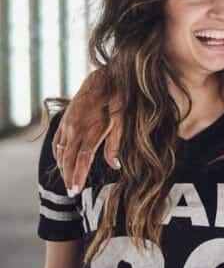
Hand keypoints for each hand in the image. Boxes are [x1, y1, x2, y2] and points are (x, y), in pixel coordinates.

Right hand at [52, 68, 122, 194]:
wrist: (103, 76)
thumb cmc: (117, 97)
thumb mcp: (122, 119)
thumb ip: (116, 143)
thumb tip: (115, 165)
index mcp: (90, 131)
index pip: (82, 160)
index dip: (78, 176)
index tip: (76, 190)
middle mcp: (75, 130)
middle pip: (69, 159)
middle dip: (69, 176)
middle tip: (71, 192)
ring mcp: (68, 124)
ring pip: (61, 151)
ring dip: (63, 167)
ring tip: (67, 180)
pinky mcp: (65, 119)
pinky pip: (57, 140)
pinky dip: (57, 153)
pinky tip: (60, 160)